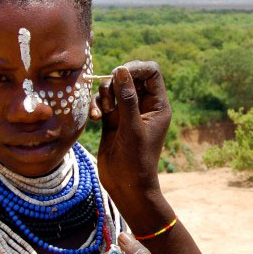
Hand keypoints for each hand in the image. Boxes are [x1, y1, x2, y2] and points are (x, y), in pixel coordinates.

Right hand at [89, 61, 170, 200]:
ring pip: (114, 87)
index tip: (120, 73)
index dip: (136, 68)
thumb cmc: (136, 160)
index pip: (151, 72)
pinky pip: (103, 101)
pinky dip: (97, 105)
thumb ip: (127, 98)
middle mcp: (143, 106)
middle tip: (109, 98)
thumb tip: (121, 70)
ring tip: (103, 113)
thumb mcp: (132, 128)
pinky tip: (95, 119)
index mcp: (157, 105)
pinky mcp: (112, 119)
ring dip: (104, 94)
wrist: (126, 186)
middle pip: (130, 76)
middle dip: (115, 82)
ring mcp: (127, 112)